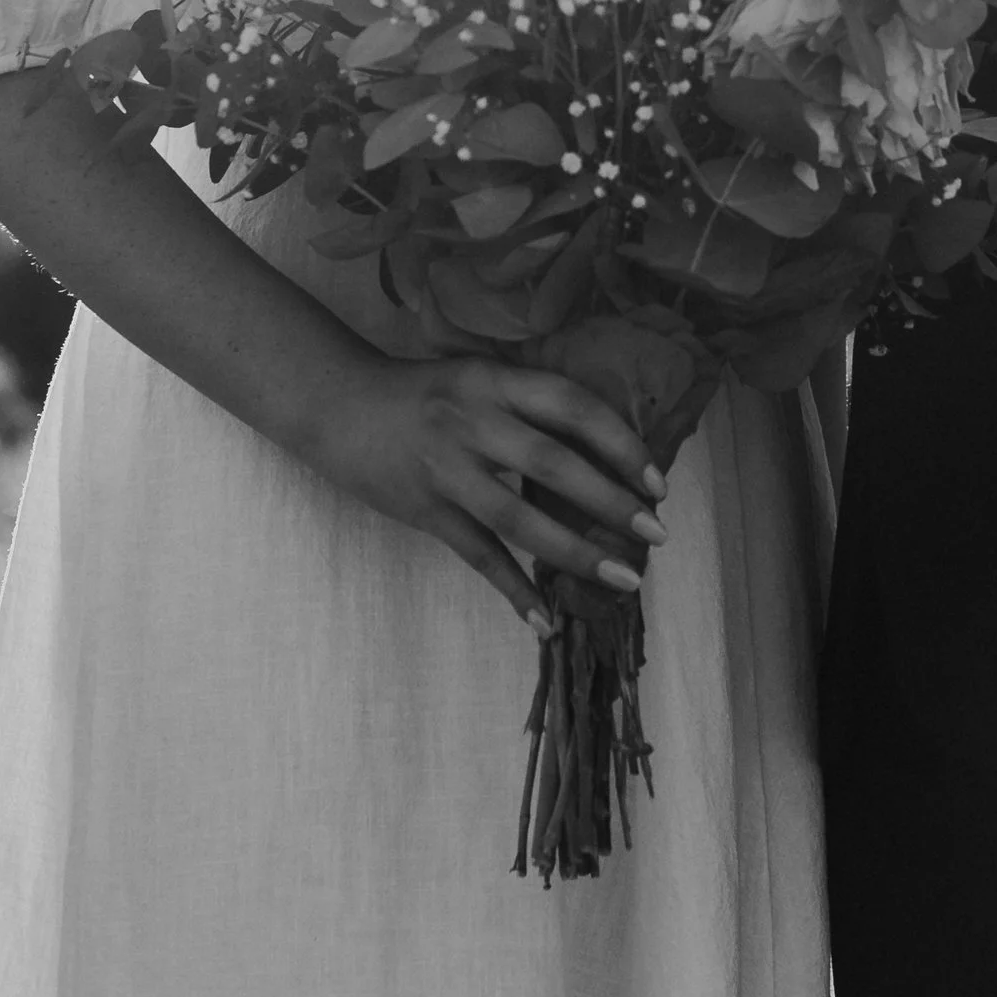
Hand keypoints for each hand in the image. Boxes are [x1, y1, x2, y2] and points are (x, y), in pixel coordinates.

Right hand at [315, 354, 667, 623]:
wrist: (338, 405)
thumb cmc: (423, 394)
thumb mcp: (478, 378)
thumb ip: (529, 404)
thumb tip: (604, 454)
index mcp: (494, 381)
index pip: (571, 405)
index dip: (620, 442)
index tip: (658, 480)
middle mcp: (472, 421)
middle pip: (553, 463)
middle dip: (612, 501)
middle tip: (657, 534)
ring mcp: (445, 468)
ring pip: (518, 517)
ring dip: (575, 553)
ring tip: (623, 580)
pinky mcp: (423, 509)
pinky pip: (477, 555)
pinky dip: (513, 589)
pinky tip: (544, 618)